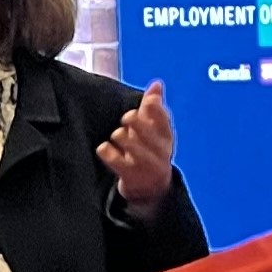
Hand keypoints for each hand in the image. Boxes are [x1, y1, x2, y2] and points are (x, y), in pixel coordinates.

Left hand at [94, 81, 176, 206]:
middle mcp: (160, 151)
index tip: (147, 102)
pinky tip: (105, 149)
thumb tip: (157, 83)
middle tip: (126, 118)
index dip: (154, 108)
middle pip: (146, 130)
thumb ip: (154, 106)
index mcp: (166, 136)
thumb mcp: (155, 130)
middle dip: (134, 120)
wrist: (150, 188)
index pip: (164, 118)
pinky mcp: (130, 176)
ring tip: (118, 135)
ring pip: (129, 143)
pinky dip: (107, 151)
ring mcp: (145, 165)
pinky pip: (114, 159)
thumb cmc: (150, 150)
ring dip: (120, 135)